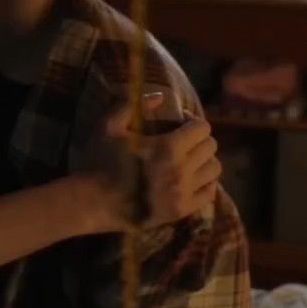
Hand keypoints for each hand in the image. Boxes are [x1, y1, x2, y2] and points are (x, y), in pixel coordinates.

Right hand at [86, 93, 221, 230]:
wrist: (92, 203)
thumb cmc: (98, 162)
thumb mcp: (108, 126)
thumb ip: (132, 105)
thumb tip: (160, 96)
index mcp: (168, 148)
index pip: (202, 128)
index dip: (192, 121)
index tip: (179, 122)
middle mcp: (182, 170)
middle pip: (211, 147)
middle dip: (199, 139)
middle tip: (184, 141)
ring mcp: (183, 193)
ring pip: (214, 170)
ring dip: (204, 160)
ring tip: (189, 160)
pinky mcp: (181, 211)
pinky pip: (209, 194)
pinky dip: (204, 183)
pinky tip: (190, 180)